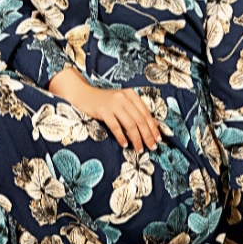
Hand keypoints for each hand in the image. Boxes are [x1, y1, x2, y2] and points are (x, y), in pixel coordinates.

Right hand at [47, 66, 161, 152]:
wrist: (84, 94)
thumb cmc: (104, 101)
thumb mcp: (122, 102)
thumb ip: (136, 111)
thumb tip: (153, 125)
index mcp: (131, 94)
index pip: (146, 113)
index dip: (153, 127)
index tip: (158, 139)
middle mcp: (124, 97)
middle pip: (140, 119)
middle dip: (148, 135)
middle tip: (152, 147)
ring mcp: (113, 104)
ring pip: (130, 124)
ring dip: (137, 139)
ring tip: (139, 149)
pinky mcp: (103, 111)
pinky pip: (115, 127)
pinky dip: (121, 137)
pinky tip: (125, 144)